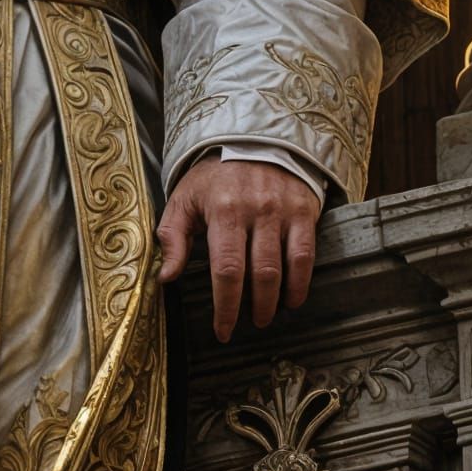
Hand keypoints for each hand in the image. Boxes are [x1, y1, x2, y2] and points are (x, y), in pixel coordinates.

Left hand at [157, 155, 320, 342]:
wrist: (250, 140)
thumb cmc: (213, 177)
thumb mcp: (184, 198)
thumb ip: (173, 237)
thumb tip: (166, 278)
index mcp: (222, 210)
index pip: (225, 270)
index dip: (225, 306)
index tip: (222, 330)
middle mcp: (254, 211)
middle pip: (258, 273)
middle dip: (251, 308)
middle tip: (246, 326)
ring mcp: (282, 211)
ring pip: (284, 268)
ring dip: (276, 300)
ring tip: (265, 316)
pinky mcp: (303, 211)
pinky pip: (305, 255)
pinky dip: (301, 283)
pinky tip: (292, 299)